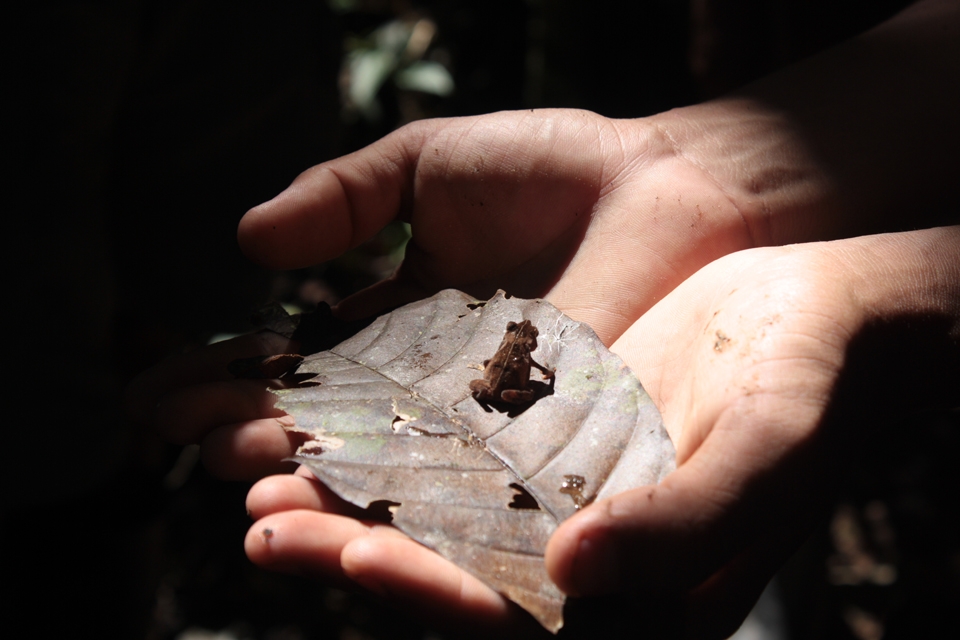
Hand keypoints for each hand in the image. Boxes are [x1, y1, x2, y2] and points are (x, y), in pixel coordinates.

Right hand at [127, 106, 780, 478]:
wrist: (666, 188)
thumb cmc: (554, 168)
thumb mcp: (425, 166)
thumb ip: (340, 199)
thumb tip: (246, 243)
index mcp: (391, 327)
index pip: (287, 367)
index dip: (222, 382)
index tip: (155, 394)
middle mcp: (424, 388)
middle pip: (320, 429)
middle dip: (250, 441)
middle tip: (190, 446)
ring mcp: (478, 423)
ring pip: (377, 471)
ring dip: (307, 485)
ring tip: (246, 492)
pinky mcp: (536, 447)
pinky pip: (459, 485)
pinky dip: (397, 501)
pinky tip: (340, 509)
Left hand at [243, 227, 958, 638]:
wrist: (819, 314)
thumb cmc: (815, 389)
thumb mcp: (763, 454)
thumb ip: (682, 527)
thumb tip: (574, 576)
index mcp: (637, 595)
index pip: (513, 619)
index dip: (428, 591)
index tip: (349, 551)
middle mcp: (586, 557)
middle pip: (452, 572)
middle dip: (355, 550)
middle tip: (261, 524)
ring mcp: (559, 495)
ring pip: (438, 509)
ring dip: (353, 494)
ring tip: (261, 472)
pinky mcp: (544, 435)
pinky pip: (455, 441)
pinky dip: (393, 433)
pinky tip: (332, 410)